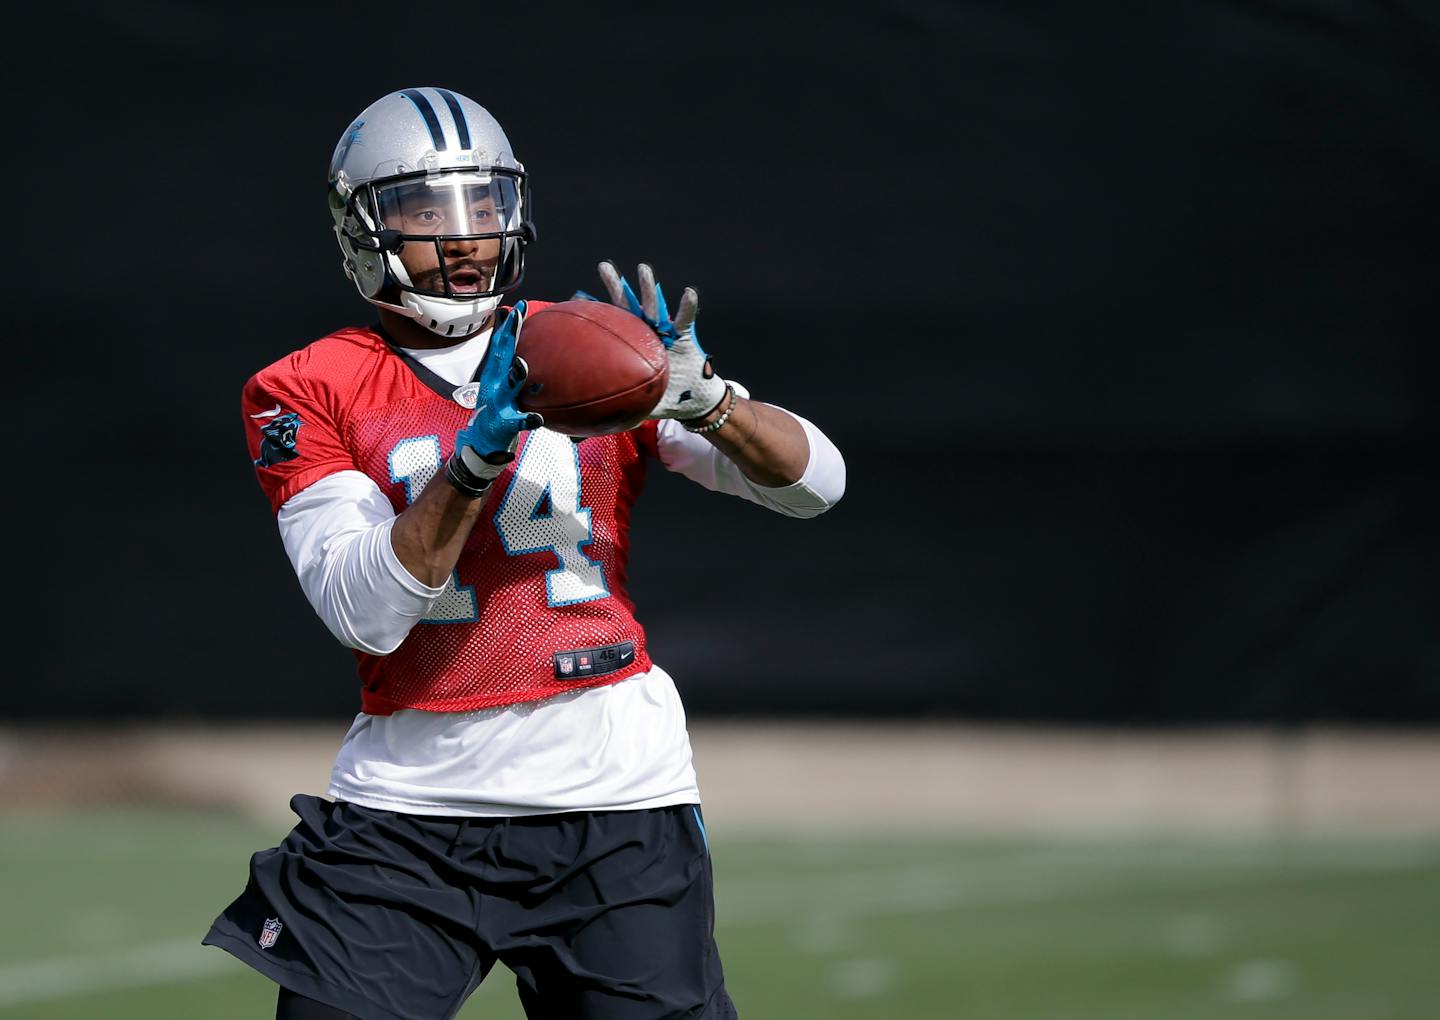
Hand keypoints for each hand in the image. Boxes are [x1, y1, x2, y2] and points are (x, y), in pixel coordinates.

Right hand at [448, 301, 542, 494]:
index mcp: (496, 375)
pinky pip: (517, 421)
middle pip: (502, 356)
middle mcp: (495, 384)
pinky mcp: (504, 424)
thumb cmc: (498, 410)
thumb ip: (513, 369)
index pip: (502, 345)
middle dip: (509, 335)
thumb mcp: (504, 386)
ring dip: (515, 375)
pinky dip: (527, 419)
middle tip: (518, 315)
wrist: (481, 443)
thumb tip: (524, 351)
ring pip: (508, 387)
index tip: (519, 306)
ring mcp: (498, 404)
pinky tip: (537, 418)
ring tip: (523, 363)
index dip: (510, 326)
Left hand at [580, 261, 727, 420]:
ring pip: (655, 306)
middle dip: (615, 286)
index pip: (609, 324)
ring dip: (649, 288)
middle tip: (603, 267)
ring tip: (642, 269)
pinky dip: (687, 307)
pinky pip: (686, 320)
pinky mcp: (685, 337)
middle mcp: (645, 334)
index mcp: (630, 345)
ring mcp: (665, 332)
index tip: (575, 297)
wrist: (691, 403)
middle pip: (627, 306)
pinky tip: (688, 293)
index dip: (594, 312)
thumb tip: (576, 435)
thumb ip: (609, 411)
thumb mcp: (632, 405)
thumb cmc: (661, 400)